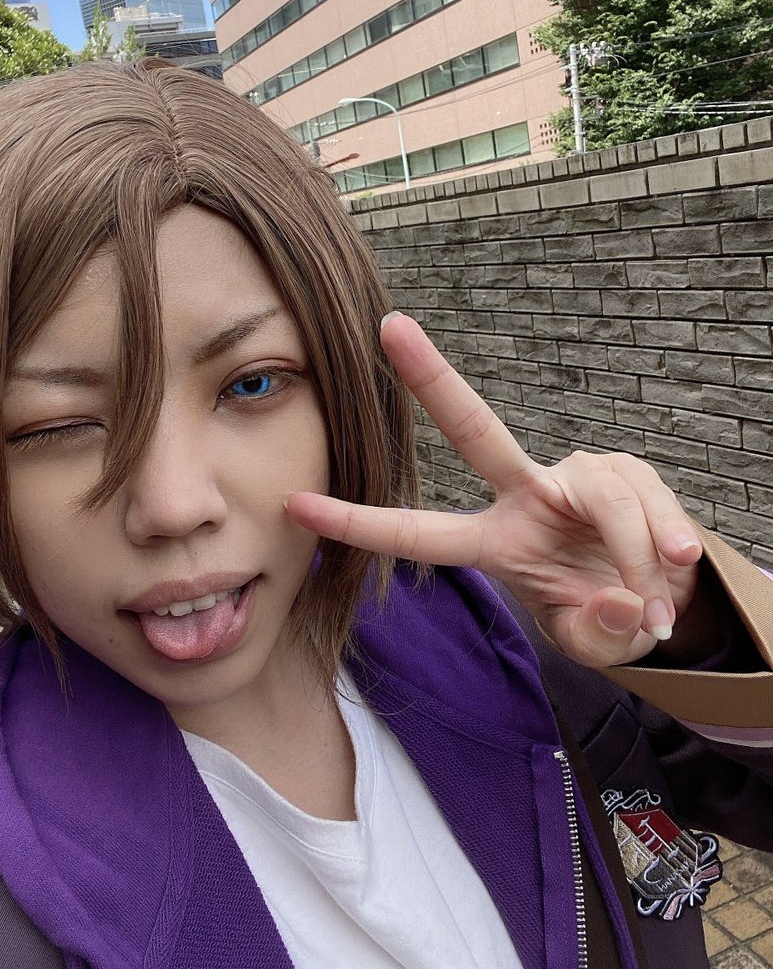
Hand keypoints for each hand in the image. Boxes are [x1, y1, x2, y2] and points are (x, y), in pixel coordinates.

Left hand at [287, 313, 703, 668]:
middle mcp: (525, 495)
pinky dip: (666, 543)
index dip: (357, 523)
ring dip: (637, 560)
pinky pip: (647, 503)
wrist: (662, 595)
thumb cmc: (606, 615)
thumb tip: (623, 601)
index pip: (417, 533)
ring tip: (655, 606)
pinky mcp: (623, 468)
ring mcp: (573, 476)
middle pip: (474, 429)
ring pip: (605, 501)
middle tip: (389, 326)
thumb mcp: (596, 642)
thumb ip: (601, 634)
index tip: (294, 504)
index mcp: (493, 542)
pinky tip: (674, 565)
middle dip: (431, 378)